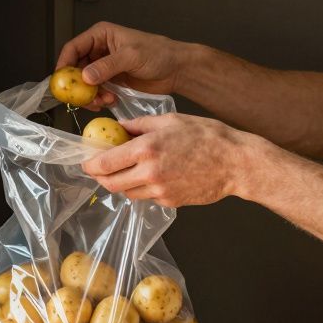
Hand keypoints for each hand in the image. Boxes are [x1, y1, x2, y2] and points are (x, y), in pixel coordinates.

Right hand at [56, 22, 190, 107]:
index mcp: (101, 35)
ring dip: (90, 95)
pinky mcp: (111, 80)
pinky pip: (96, 91)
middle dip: (78, 85)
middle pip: (75, 68)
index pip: (73, 48)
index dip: (64, 64)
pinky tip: (110, 101)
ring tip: (103, 100)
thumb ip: (107, 66)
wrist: (175, 69)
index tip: (62, 80)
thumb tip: (85, 76)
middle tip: (83, 97)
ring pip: (85, 82)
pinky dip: (99, 99)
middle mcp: (100, 50)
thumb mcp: (131, 56)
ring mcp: (104, 66)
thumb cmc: (158, 53)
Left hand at [81, 113, 258, 207]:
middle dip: (101, 177)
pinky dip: (142, 188)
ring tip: (129, 169)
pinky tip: (153, 175)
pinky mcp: (169, 202)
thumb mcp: (170, 120)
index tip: (87, 161)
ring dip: (122, 183)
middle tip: (101, 169)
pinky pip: (146, 197)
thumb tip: (118, 128)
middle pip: (110, 183)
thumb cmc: (208, 137)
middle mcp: (149, 172)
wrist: (236, 163)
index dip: (90, 164)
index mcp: (146, 148)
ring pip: (127, 193)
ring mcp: (159, 191)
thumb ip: (138, 125)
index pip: (104, 163)